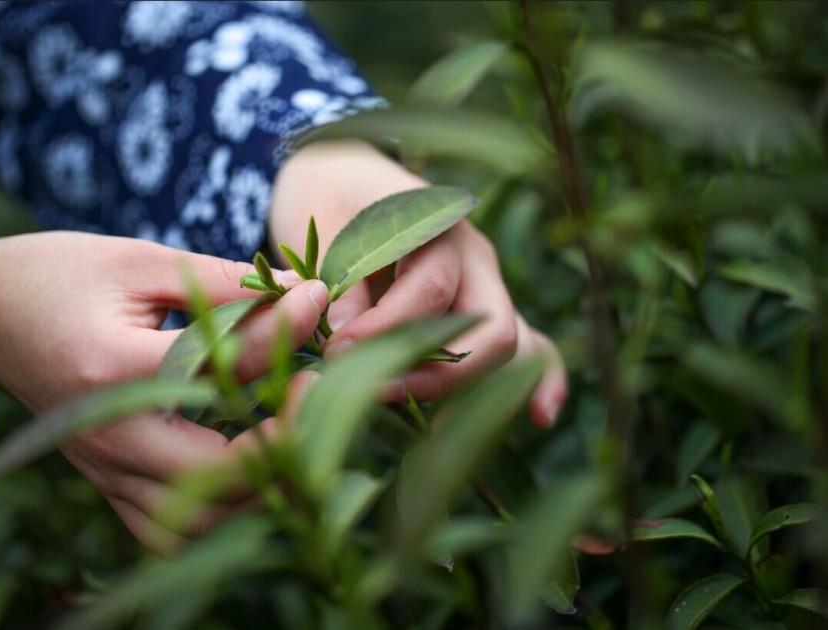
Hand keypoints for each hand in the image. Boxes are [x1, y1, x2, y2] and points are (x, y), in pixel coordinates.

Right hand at [0, 231, 328, 549]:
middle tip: (320, 388)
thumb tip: (299, 291)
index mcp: (111, 368)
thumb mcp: (137, 261)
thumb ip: (218, 282)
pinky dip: (219, 512)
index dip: (283, 329)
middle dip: (285, 436)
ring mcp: (105, 468)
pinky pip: (169, 530)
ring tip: (293, 431)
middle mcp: (108, 433)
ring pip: (200, 518)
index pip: (219, 366)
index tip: (317, 299)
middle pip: (217, 472)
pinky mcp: (106, 483)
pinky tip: (246, 471)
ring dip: (259, 484)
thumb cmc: (62, 275)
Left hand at [269, 140, 566, 426]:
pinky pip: (530, 343)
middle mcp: (475, 256)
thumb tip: (351, 345)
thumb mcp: (325, 231)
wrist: (343, 175)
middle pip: (491, 325)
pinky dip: (539, 380)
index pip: (432, 290)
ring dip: (471, 388)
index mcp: (438, 225)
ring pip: (511, 343)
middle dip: (439, 372)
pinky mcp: (485, 310)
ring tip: (431, 430)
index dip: (387, 331)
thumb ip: (343, 286)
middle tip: (377, 392)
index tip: (337, 353)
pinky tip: (541, 417)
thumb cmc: (330, 201)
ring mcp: (487, 284)